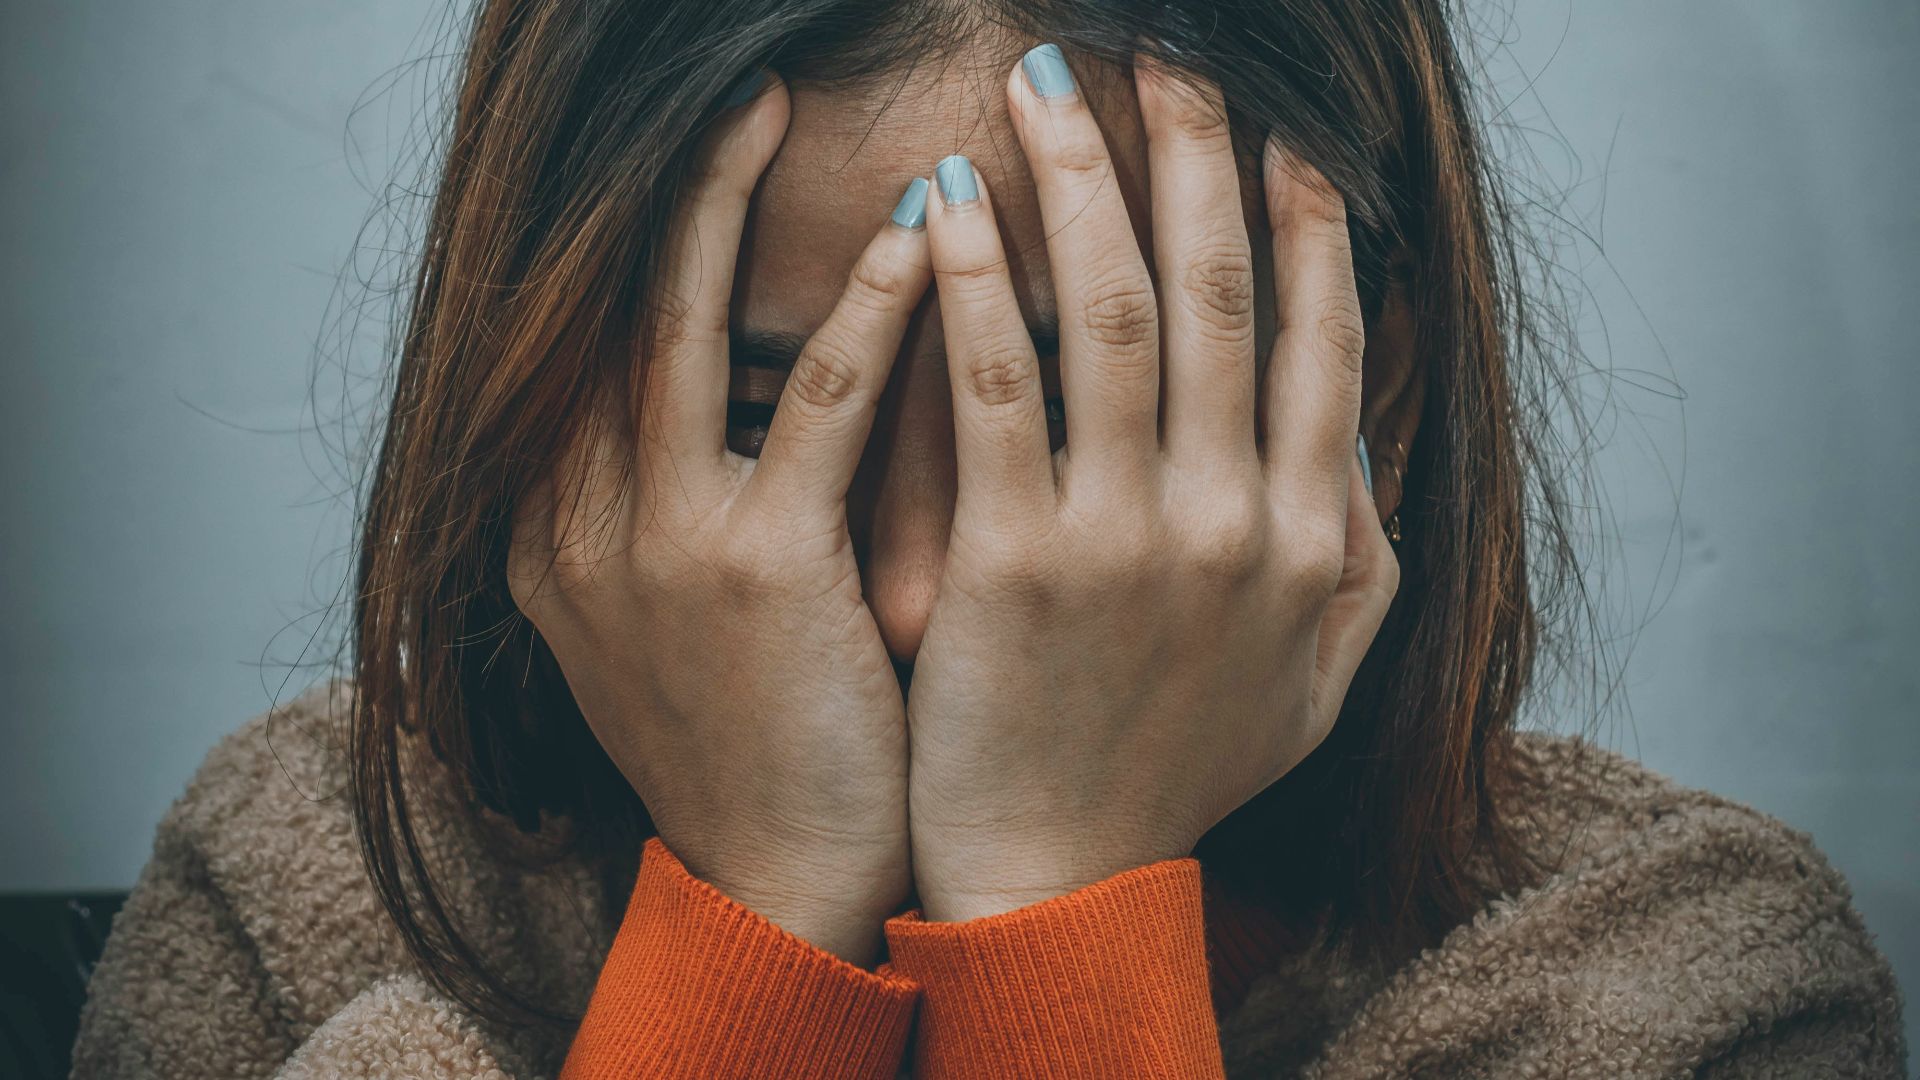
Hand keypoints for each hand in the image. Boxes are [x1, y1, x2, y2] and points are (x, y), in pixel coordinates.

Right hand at [506, 73, 931, 964]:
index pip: (578, 344)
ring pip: (680, 326)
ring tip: (779, 104)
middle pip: (607, 307)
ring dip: (728, 203)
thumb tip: (734, 393)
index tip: (693, 157)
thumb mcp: (668, 614)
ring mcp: (652, 542)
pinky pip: (817, 404)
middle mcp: (574, 521)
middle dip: (667, 188)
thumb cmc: (752, 738)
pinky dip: (867, 310)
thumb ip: (665, 502)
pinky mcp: (753, 570)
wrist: (776, 879)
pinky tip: (919, 237)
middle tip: (734, 92)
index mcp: (550, 529)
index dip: (632, 239)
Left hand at [904, 48, 1399, 920]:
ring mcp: (1128, 537)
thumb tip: (1361, 439)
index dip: (1306, 222)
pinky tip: (947, 199)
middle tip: (1166, 55)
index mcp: (1311, 537)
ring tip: (1047, 82)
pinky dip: (973, 281)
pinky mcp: (1015, 560)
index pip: (1320, 340)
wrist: (1060, 878)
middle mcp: (1235, 520)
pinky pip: (996, 386)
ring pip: (1112, 310)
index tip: (1284, 134)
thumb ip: (1359, 557)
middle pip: (1219, 292)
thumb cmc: (1176, 773)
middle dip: (1195, 153)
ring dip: (1083, 178)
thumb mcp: (1314, 681)